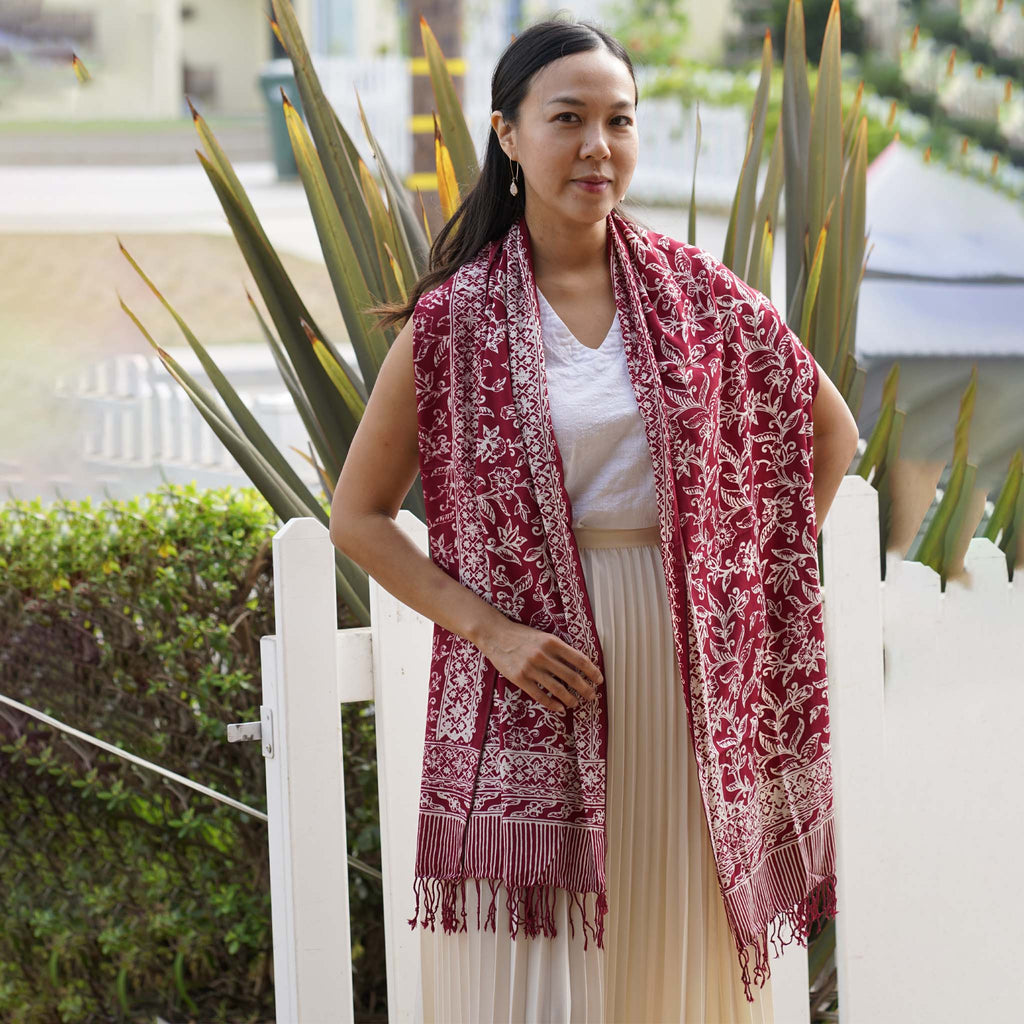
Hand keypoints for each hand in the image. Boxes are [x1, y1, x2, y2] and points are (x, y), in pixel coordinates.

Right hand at [481, 619, 603, 713]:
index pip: (579, 659)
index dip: (592, 671)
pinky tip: (560, 708)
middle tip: (592, 696)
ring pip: (558, 689)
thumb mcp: (544, 637)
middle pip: (571, 676)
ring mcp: (531, 668)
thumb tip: (579, 665)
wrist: (496, 635)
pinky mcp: (520, 679)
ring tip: (576, 703)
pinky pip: (541, 695)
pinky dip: (553, 704)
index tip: (599, 679)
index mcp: (552, 642)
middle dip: (585, 688)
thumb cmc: (522, 636)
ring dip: (571, 698)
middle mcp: (543, 655)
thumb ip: (559, 649)